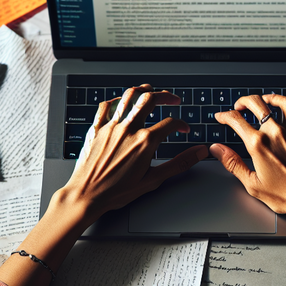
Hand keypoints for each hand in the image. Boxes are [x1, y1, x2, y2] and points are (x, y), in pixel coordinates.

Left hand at [53, 84, 208, 225]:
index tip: (183, 129)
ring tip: (150, 90)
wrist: (86, 195)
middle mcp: (128, 129)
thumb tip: (199, 153)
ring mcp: (111, 126)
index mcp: (145, 142)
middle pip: (150, 99)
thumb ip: (179, 163)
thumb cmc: (117, 192)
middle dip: (165, 96)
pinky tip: (122, 101)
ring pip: (128, 97)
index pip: (170, 123)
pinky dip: (117, 99)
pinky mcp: (96, 128)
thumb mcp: (154, 179)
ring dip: (142, 90)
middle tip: (172, 99)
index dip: (181, 124)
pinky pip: (106, 105)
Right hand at [211, 94, 285, 229]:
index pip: (236, 120)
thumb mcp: (252, 184)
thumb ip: (233, 163)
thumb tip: (217, 150)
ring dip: (272, 97)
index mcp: (259, 144)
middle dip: (244, 101)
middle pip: (257, 104)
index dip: (225, 116)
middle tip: (239, 106)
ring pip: (284, 103)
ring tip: (265, 99)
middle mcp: (277, 133)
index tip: (222, 117)